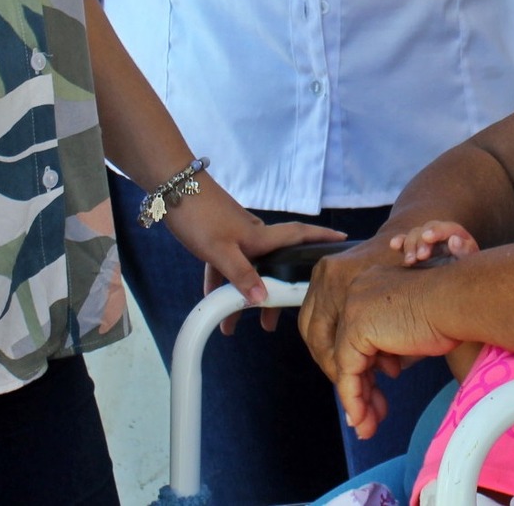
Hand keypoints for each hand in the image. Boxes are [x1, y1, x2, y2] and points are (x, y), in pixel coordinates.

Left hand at [161, 182, 343, 331]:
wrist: (171, 188)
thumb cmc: (200, 216)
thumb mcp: (220, 249)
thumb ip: (241, 274)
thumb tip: (262, 299)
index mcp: (260, 236)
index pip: (298, 235)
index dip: (321, 237)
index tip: (343, 240)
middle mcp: (253, 235)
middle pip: (272, 265)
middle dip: (273, 293)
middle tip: (271, 323)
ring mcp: (234, 236)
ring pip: (245, 269)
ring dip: (242, 294)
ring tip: (232, 325)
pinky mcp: (216, 237)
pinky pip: (224, 264)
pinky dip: (220, 281)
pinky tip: (210, 298)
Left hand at [299, 254, 457, 440]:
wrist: (459, 301)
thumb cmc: (450, 311)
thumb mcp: (410, 328)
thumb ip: (389, 344)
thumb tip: (379, 371)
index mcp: (368, 285)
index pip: (354, 335)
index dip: (365, 369)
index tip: (378, 394)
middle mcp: (355, 292)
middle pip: (344, 350)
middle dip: (359, 388)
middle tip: (370, 416)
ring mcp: (352, 308)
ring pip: (344, 364)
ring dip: (357, 400)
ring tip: (368, 426)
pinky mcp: (355, 328)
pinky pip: (347, 373)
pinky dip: (355, 399)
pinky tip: (364, 419)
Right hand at [387, 218, 478, 266]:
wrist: (462, 281)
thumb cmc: (470, 270)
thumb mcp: (472, 260)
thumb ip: (465, 250)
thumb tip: (453, 240)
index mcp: (455, 233)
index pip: (445, 228)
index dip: (436, 231)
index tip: (428, 237)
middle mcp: (439, 234)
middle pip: (426, 229)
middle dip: (421, 242)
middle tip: (420, 257)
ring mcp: (425, 242)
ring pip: (414, 235)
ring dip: (409, 246)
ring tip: (410, 261)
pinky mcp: (415, 251)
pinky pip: (405, 243)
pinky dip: (399, 242)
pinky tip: (393, 244)